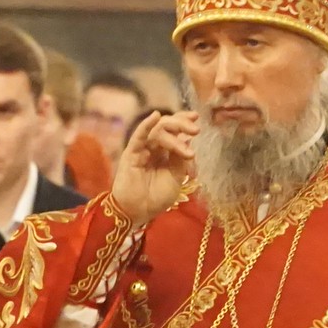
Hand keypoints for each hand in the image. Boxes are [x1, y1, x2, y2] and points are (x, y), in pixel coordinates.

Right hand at [109, 110, 199, 224]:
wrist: (139, 212)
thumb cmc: (156, 197)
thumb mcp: (176, 176)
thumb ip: (179, 158)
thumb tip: (187, 138)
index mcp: (163, 152)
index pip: (173, 130)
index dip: (183, 121)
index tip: (196, 118)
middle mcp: (152, 147)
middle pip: (166, 127)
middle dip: (182, 124)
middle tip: (196, 129)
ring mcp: (141, 149)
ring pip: (157, 131)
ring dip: (174, 130)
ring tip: (189, 134)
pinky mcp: (131, 153)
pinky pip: (139, 136)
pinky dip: (146, 125)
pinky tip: (155, 116)